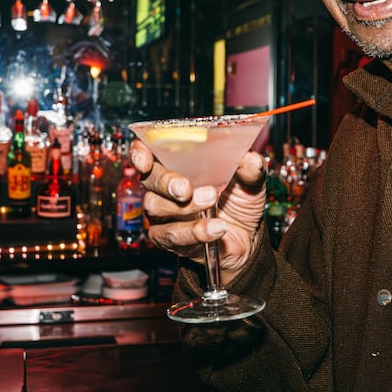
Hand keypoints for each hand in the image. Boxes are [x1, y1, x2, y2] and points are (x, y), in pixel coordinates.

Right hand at [131, 140, 266, 282]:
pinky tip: (216, 228)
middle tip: (185, 189)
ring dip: (187, 208)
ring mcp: (164, 213)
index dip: (141, 153)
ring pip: (157, 207)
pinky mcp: (168, 238)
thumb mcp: (251, 183)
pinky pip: (171, 235)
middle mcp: (165, 187)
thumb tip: (250, 158)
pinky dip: (194, 232)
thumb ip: (251, 169)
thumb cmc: (239, 203)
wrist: (246, 239)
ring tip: (212, 204)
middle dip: (166, 182)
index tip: (145, 159)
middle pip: (150, 179)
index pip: (148, 152)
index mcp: (179, 164)